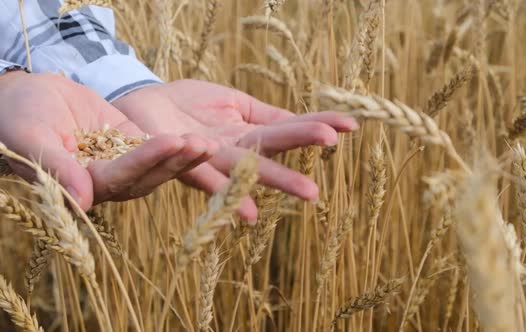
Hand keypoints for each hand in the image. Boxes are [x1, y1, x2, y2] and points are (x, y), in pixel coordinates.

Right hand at [0, 72, 215, 209]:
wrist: (25, 96)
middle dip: (176, 161)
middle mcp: (106, 182)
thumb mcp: (31, 137)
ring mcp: (121, 164)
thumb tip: (83, 202)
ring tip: (210, 143)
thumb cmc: (17, 117)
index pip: (119, 176)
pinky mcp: (130, 146)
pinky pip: (157, 148)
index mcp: (81, 186)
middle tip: (204, 144)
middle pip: (147, 176)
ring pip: (157, 166)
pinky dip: (178, 145)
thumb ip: (55, 168)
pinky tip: (202, 139)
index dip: (146, 160)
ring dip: (184, 157)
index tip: (172, 141)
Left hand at [113, 79, 357, 219]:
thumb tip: (303, 120)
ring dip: (278, 181)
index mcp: (250, 132)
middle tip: (331, 183)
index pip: (290, 128)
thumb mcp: (234, 102)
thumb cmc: (190, 104)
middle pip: (273, 155)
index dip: (319, 125)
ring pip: (248, 170)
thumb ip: (266, 115)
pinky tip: (248, 211)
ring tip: (308, 192)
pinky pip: (205, 177)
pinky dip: (227, 192)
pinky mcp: (181, 159)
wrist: (142, 103)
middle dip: (303, 167)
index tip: (352, 126)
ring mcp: (210, 157)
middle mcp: (235, 150)